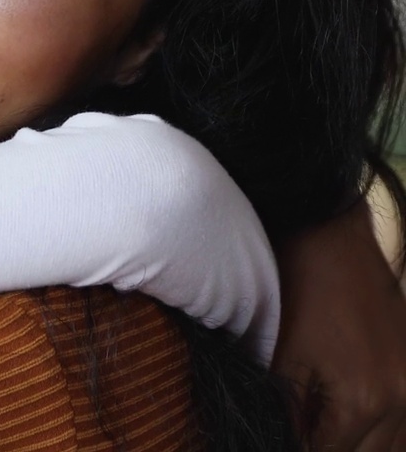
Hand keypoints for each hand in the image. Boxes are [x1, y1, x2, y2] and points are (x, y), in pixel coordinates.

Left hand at [274, 197, 405, 450]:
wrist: (330, 237)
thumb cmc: (299, 291)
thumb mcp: (283, 358)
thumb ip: (289, 412)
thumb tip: (286, 442)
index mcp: (365, 400)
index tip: (275, 442)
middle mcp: (402, 398)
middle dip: (331, 450)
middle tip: (302, 438)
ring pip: (395, 446)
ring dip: (362, 446)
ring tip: (324, 431)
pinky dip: (384, 434)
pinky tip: (354, 429)